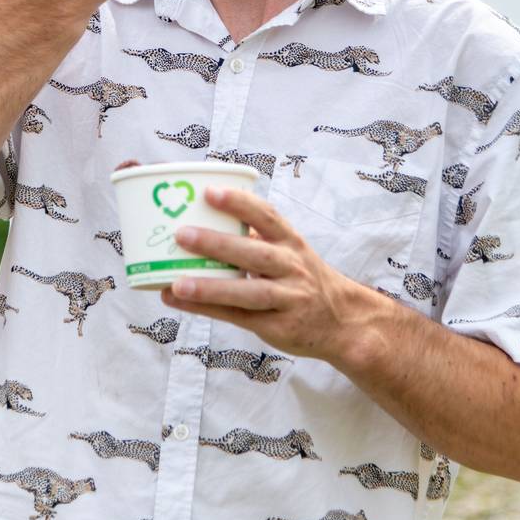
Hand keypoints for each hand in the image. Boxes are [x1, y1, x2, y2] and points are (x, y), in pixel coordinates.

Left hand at [160, 185, 353, 361]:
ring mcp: (287, 299)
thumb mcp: (289, 250)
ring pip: (248, 292)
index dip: (239, 203)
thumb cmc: (302, 277)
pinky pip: (238, 317)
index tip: (209, 192)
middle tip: (182, 234)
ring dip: (211, 287)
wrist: (342, 320)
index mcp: (291, 242)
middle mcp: (292, 268)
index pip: (267, 216)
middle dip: (217, 244)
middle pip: (255, 254)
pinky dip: (206, 309)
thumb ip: (255, 236)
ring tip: (177, 283)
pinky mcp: (277, 327)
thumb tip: (202, 217)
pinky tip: (177, 300)